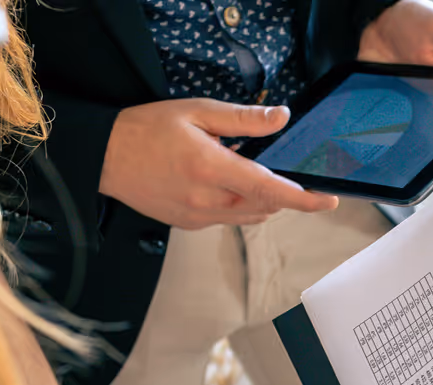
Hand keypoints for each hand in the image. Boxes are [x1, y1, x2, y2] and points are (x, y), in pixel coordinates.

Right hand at [99, 99, 338, 228]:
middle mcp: (208, 200)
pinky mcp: (191, 225)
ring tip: (246, 173)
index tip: (328, 200)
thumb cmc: (146, 130)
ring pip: (250, 216)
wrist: (103, 157)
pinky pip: (229, 219)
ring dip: (261, 200)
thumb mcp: (196, 111)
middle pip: (266, 206)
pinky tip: (223, 183)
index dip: (304, 199)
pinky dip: (238, 204)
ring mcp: (199, 217)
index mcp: (211, 169)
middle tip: (287, 175)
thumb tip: (281, 118)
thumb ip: (243, 120)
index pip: (271, 190)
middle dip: (283, 194)